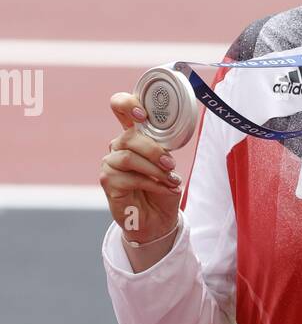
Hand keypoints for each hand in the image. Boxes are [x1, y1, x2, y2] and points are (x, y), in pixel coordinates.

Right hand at [99, 92, 183, 242]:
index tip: (142, 114)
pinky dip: (152, 183)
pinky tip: (165, 189)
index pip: (120, 108)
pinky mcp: (107, 181)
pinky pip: (129, 177)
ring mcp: (110, 163)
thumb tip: (163, 147)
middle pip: (129, 137)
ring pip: (128, 157)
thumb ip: (162, 150)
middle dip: (154, 151)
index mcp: (133, 135)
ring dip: (154, 169)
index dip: (127, 104)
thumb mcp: (167, 165)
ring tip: (171, 180)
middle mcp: (118, 146)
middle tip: (171, 165)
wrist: (158, 219)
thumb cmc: (163, 189)